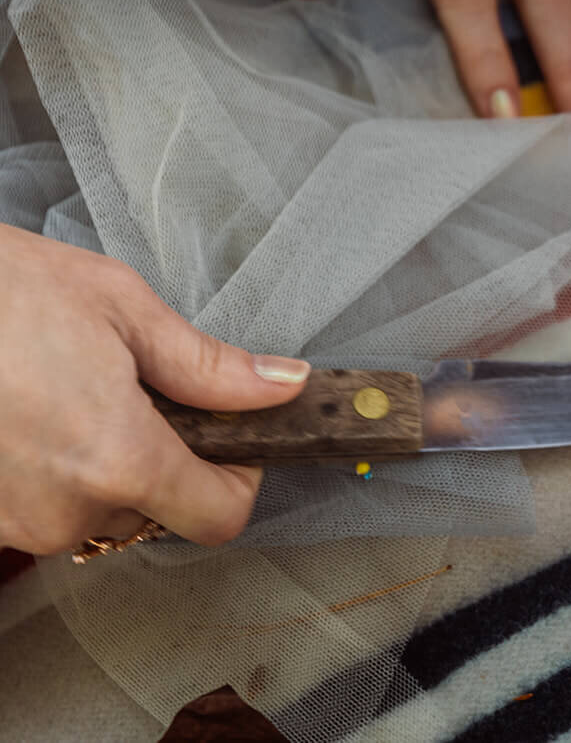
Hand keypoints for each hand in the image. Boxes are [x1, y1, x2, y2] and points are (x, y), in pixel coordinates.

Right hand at [0, 224, 308, 556]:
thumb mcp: (121, 309)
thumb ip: (208, 365)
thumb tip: (282, 384)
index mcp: (118, 459)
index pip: (218, 517)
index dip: (239, 478)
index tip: (234, 442)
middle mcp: (64, 509)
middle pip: (155, 511)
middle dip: (162, 457)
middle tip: (135, 390)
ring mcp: (12, 522)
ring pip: (94, 512)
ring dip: (100, 465)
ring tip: (70, 391)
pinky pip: (40, 507)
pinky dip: (49, 469)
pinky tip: (31, 413)